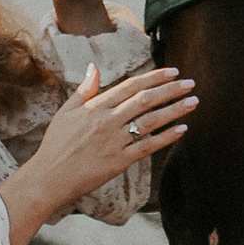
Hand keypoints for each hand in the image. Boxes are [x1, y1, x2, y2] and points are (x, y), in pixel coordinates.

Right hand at [39, 58, 197, 210]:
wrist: (50, 177)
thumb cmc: (56, 144)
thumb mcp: (66, 112)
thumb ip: (85, 90)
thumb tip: (94, 67)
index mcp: (96, 106)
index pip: (131, 86)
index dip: (154, 77)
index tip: (172, 72)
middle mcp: (108, 120)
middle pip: (145, 100)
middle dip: (171, 90)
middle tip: (191, 83)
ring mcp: (115, 140)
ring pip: (151, 120)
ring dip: (175, 109)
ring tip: (193, 101)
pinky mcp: (120, 160)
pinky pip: (148, 146)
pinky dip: (167, 137)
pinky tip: (182, 129)